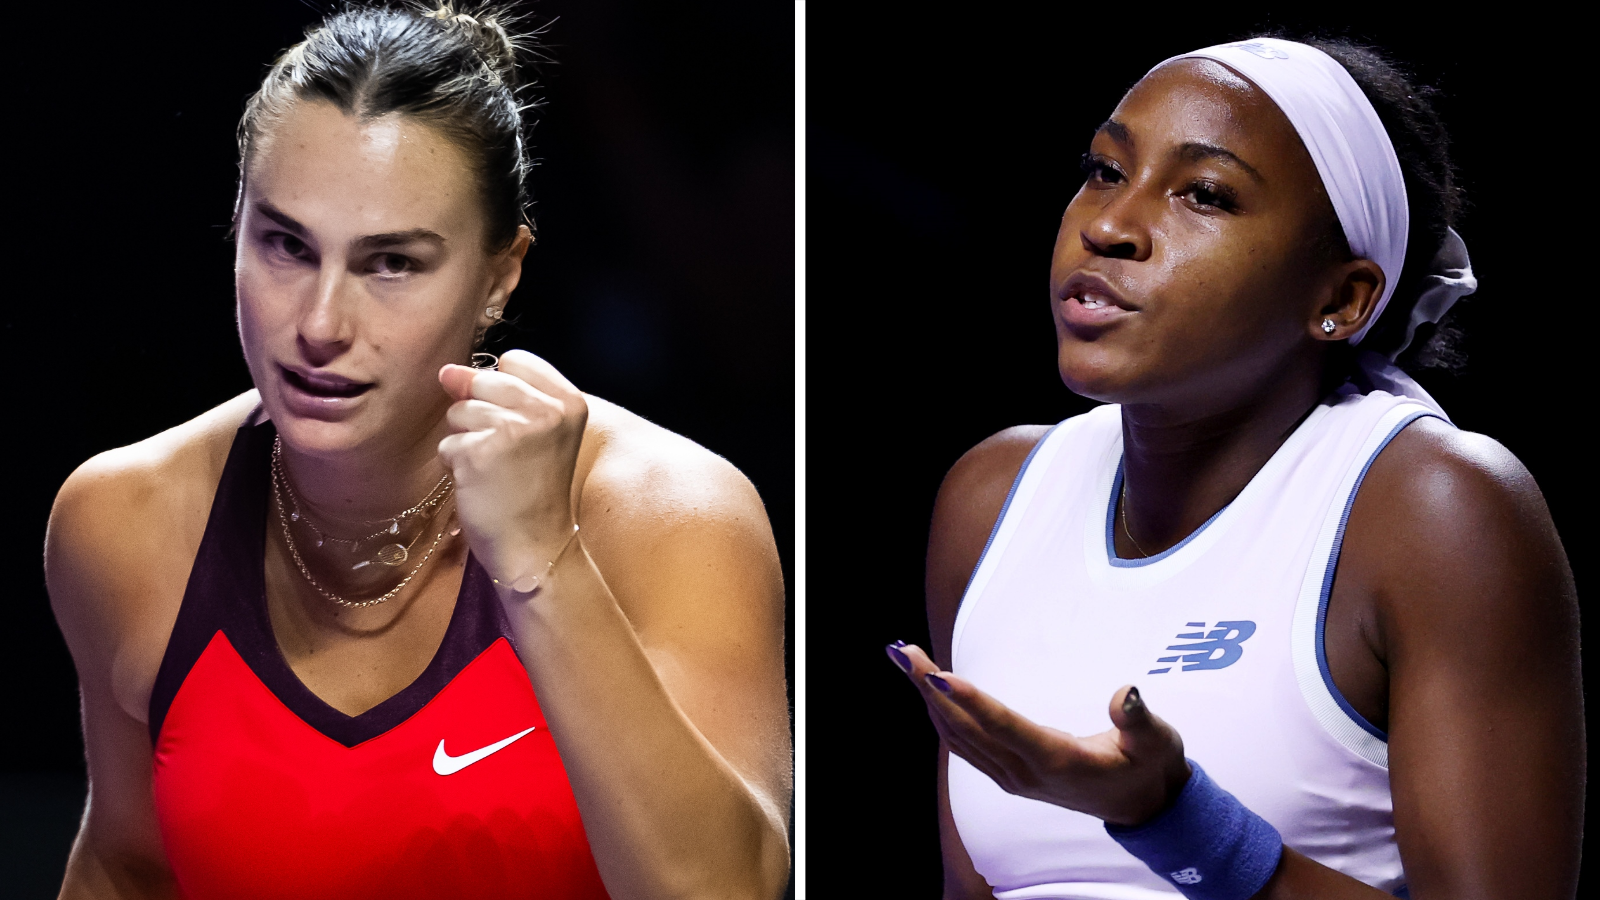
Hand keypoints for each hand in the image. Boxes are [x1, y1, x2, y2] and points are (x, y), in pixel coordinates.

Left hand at [437, 349, 587, 583]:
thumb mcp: (537, 432)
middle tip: (507, 454)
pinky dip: (455, 466)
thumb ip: (500, 393)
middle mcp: (545, 411)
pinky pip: (447, 444)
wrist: (536, 546)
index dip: (504, 391)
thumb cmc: (534, 489)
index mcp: (569, 401)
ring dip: (465, 441)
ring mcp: (512, 431)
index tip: (520, 426)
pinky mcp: (479, 453)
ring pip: (459, 411)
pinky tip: (480, 485)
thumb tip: (448, 372)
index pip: (515, 360)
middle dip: (481, 415)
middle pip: (483, 381)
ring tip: (493, 469)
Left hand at [888, 642, 1191, 826]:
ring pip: (959, 738)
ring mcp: (1013, 778)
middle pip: (967, 729)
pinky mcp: (1009, 776)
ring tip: (906, 659)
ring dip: (928, 699)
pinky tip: (928, 692)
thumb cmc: (1150, 767)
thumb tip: (1124, 694)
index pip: (1005, 727)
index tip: (936, 674)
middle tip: (902, 652)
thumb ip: (1137, 719)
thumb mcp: (1157, 742)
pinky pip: (965, 746)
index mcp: (1057, 761)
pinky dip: (941, 716)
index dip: (970, 700)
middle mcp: (1026, 773)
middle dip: (930, 689)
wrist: (1144, 808)